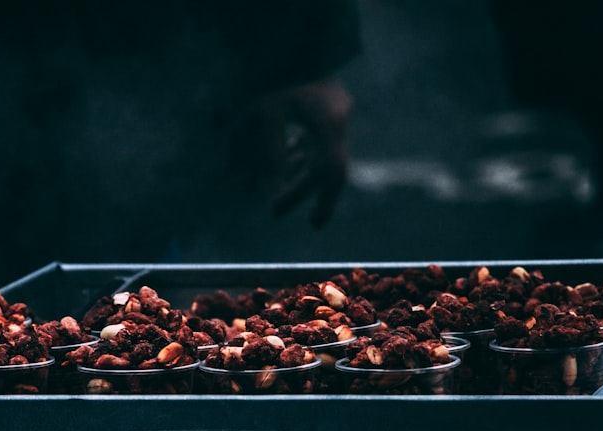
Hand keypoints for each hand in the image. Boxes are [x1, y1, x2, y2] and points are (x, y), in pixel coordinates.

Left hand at [258, 78, 353, 226]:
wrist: (286, 33)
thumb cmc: (272, 70)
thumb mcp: (265, 113)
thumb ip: (270, 153)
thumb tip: (270, 191)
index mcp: (329, 121)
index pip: (332, 172)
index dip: (324, 202)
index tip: (313, 225)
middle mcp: (337, 116)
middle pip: (324, 165)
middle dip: (298, 189)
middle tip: (274, 211)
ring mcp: (333, 108)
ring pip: (319, 151)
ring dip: (297, 172)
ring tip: (275, 192)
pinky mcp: (324, 101)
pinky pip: (315, 136)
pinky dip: (299, 151)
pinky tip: (285, 159)